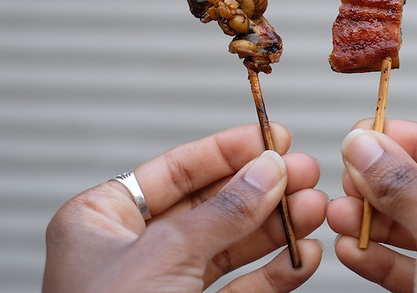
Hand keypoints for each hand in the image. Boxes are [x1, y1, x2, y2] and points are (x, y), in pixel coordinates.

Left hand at [43, 123, 326, 292]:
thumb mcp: (165, 257)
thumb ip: (224, 211)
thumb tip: (269, 169)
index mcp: (102, 220)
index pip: (175, 170)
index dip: (228, 151)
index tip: (272, 138)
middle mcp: (134, 250)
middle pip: (212, 205)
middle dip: (263, 190)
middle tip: (305, 172)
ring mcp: (166, 286)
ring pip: (232, 247)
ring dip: (277, 230)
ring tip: (315, 210)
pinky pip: (240, 289)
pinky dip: (275, 274)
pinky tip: (304, 257)